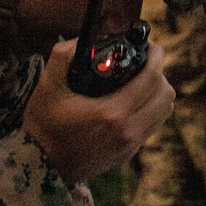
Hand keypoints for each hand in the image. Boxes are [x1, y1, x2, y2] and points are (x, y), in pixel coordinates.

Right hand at [22, 39, 173, 183]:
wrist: (40, 166)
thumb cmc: (43, 125)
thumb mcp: (48, 85)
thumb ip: (64, 55)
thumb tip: (84, 39)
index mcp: (112, 112)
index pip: (152, 78)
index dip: (157, 56)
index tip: (152, 46)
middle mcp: (128, 131)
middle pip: (166, 95)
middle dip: (160, 74)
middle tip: (144, 63)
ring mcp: (130, 145)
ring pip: (164, 112)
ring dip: (157, 93)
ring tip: (141, 82)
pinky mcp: (127, 154)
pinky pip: (152, 126)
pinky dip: (149, 110)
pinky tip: (131, 103)